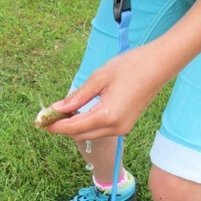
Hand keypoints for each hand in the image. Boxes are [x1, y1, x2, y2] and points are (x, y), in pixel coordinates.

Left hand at [42, 0, 200, 139]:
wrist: (160, 65)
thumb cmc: (130, 66)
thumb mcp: (99, 78)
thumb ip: (77, 97)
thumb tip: (57, 109)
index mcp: (107, 115)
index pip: (73, 128)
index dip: (55, 126)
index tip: (40, 121)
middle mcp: (115, 127)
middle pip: (80, 135)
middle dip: (62, 128)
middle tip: (48, 115)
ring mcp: (123, 128)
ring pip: (90, 134)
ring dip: (74, 127)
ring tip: (61, 113)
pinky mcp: (126, 125)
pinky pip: (100, 130)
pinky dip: (87, 124)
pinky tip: (79, 112)